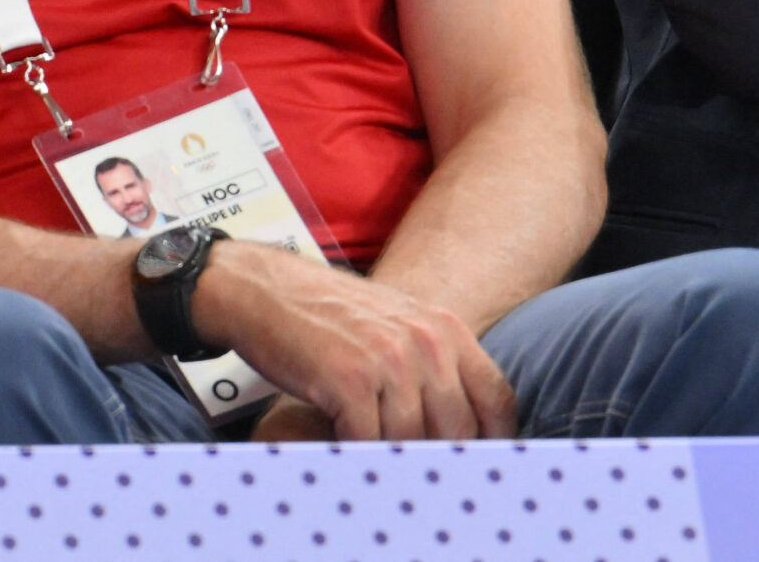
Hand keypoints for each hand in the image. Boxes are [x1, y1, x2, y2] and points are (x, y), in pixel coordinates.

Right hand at [195, 241, 513, 440]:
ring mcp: (390, 362)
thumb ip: (435, 363)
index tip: (471, 463)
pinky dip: (359, 456)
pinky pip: (370, 443)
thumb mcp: (397, 322)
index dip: (490, 442)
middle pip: (457, 431)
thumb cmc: (326, 313)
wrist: (263, 288)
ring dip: (393, 460)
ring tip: (375, 461)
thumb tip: (460, 427)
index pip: (496, 401)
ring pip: (413, 442)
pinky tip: (345, 448)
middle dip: (436, 458)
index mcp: (445, 328)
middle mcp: (426, 343)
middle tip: (414, 470)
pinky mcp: (350, 381)